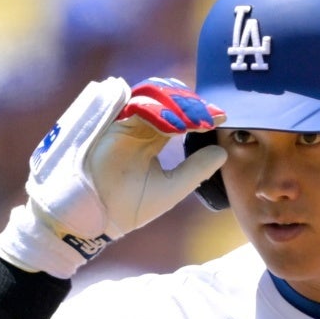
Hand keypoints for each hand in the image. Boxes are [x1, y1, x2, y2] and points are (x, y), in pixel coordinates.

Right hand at [0, 77, 226, 277]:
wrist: (96, 218)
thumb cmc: (129, 207)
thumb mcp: (170, 188)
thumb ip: (195, 170)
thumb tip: (222, 153)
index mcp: (150, 140)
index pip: (180, 119)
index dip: (200, 116)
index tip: (223, 117)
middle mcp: (137, 128)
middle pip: (168, 103)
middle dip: (191, 104)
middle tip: (214, 111)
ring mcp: (123, 124)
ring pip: (153, 100)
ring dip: (177, 103)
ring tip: (199, 112)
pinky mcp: (111, 126)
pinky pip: (136, 108)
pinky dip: (157, 110)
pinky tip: (177, 120)